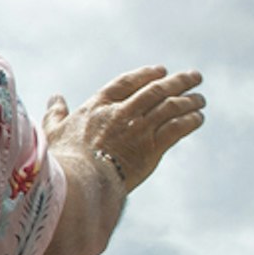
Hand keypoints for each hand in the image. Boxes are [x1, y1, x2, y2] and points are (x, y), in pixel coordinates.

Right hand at [48, 67, 207, 191]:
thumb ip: (56, 113)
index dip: (146, 74)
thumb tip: (55, 98)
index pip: (127, 82)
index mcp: (99, 106)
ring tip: (200, 99)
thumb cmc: (61, 160)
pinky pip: (177, 128)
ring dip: (189, 100)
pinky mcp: (152, 148)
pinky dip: (190, 120)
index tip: (160, 70)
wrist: (78, 183)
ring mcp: (139, 129)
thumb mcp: (53, 132)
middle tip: (194, 76)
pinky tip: (198, 118)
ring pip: (171, 106)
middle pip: (156, 90)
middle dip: (178, 81)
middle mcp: (122, 112)